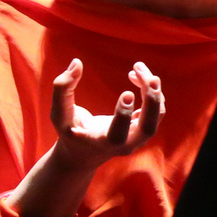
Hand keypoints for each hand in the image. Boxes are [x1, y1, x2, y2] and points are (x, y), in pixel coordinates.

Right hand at [46, 59, 164, 172]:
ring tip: (138, 67)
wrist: (85, 154)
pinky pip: (156, 109)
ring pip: (157, 115)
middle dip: (152, 102)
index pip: (118, 134)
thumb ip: (62, 90)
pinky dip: (151, 90)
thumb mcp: (59, 115)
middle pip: (148, 128)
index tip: (126, 93)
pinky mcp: (142, 127)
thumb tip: (76, 63)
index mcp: (103, 143)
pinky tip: (135, 74)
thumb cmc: (71, 132)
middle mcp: (126, 144)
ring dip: (153, 90)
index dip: (123, 115)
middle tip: (151, 78)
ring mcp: (138, 137)